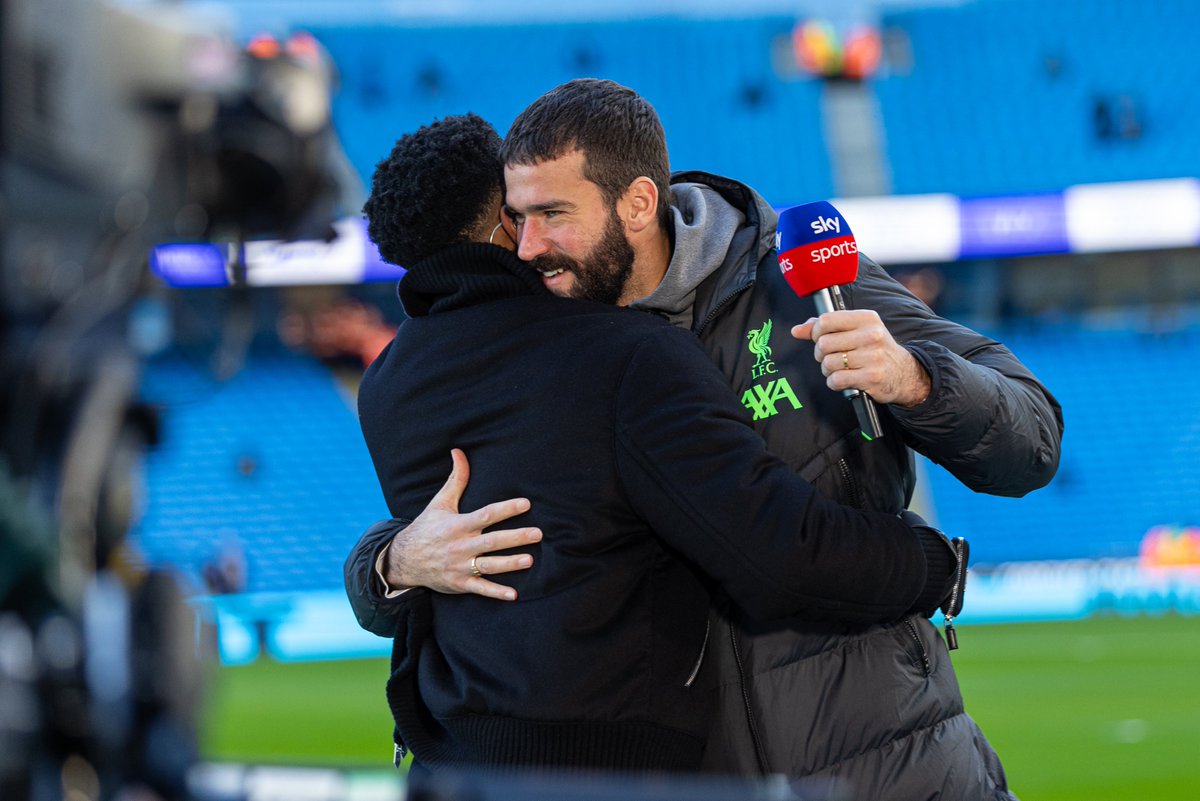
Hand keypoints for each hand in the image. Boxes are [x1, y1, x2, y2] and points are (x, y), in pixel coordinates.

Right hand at [383, 449, 541, 600]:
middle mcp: (460, 545)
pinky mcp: (459, 584)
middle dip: (515, 537)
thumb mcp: (440, 502)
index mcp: (458, 525)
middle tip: (537, 533)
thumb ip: (456, 479)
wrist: (404, 559)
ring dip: (509, 564)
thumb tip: (458, 451)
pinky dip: (496, 593)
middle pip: (492, 541)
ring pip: (488, 565)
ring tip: (530, 560)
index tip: (526, 504)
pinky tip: (514, 595)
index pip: (486, 515)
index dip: (506, 509)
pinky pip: (480, 588)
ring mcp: (459, 566)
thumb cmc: (427, 527)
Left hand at [791, 310, 930, 406]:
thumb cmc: (874, 349)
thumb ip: (825, 327)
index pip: (826, 320)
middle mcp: (871, 335)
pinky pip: (836, 380)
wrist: (905, 373)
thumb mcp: (856, 330)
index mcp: (866, 318)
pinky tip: (844, 380)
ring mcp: (873, 357)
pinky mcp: (872, 377)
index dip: (816, 332)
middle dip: (820, 354)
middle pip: (823, 344)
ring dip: (828, 370)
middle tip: (830, 357)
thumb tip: (797, 330)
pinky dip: (835, 383)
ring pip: (828, 363)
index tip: (820, 338)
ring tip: (839, 369)